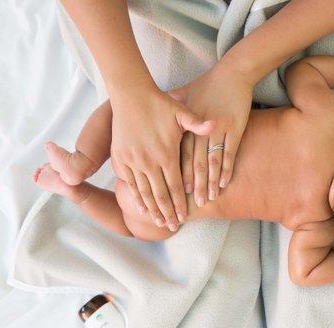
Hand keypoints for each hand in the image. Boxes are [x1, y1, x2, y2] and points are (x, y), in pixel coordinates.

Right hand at [110, 85, 213, 230]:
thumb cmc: (160, 103)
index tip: (184, 218)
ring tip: (159, 222)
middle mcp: (149, 161)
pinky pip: (128, 182)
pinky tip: (140, 207)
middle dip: (167, 213)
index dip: (180, 204)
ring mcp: (133, 161)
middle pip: (160, 194)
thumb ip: (197, 123)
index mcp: (166, 153)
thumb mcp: (181, 112)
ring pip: (143, 192)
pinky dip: (135, 196)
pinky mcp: (120, 158)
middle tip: (173, 226)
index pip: (175, 186)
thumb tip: (214, 124)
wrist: (130, 94)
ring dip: (152, 209)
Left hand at [169, 61, 253, 207]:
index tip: (175, 193)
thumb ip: (171, 113)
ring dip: (210, 182)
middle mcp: (199, 131)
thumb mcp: (183, 96)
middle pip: (195, 164)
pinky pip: (229, 153)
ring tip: (209, 198)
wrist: (231, 73)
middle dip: (193, 185)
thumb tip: (155, 123)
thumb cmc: (206, 85)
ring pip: (211, 162)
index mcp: (186, 126)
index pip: (180, 156)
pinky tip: (225, 183)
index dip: (178, 176)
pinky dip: (227, 169)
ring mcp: (218, 131)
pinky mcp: (235, 129)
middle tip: (191, 204)